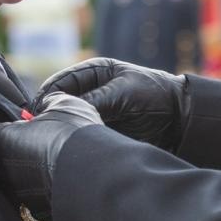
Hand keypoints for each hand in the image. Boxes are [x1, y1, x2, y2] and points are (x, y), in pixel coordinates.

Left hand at [0, 93, 101, 220]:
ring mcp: (21, 193)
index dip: (12, 127)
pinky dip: (47, 189)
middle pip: (7, 156)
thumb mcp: (64, 103)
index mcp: (6, 140)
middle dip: (23, 150)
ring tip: (61, 162)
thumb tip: (45, 104)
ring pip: (22, 178)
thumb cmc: (75, 136)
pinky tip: (66, 181)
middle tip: (48, 141)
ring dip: (35, 170)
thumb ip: (48, 102)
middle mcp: (7, 169)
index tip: (29, 125)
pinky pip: (38, 196)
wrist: (96, 176)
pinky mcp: (38, 211)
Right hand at [39, 57, 186, 151]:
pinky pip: (80, 135)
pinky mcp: (101, 130)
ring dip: (61, 129)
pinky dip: (73, 141)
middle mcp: (91, 90)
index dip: (48, 96)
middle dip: (50, 114)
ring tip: (51, 141)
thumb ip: (94, 102)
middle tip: (40, 130)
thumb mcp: (123, 94)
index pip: (60, 82)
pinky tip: (67, 148)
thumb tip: (63, 112)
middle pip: (60, 102)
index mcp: (95, 71)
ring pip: (68, 120)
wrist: (182, 120)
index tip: (38, 112)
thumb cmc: (156, 96)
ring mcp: (95, 111)